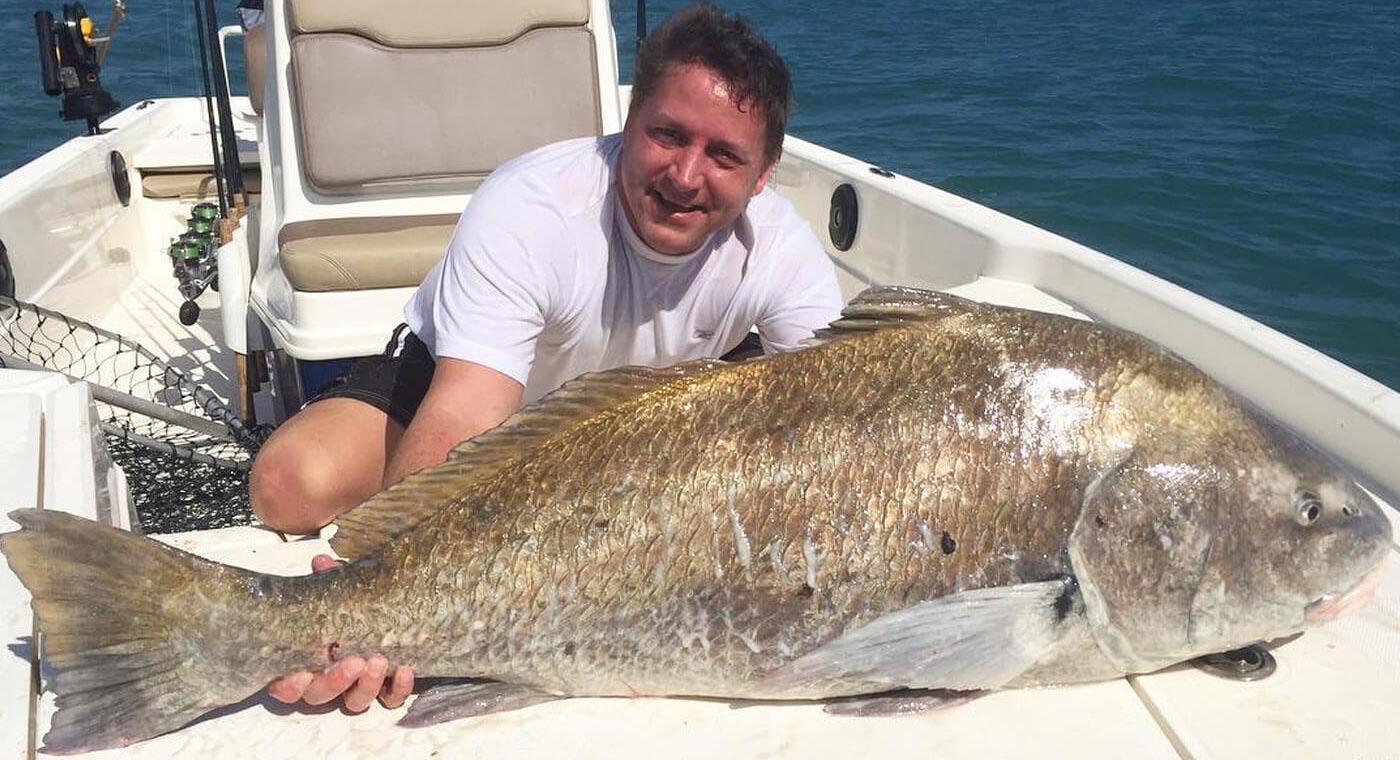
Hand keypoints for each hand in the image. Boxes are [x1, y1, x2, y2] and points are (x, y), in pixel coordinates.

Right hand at [266, 554, 415, 711]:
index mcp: (305, 663)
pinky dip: (398, 689)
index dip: (290, 685)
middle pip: (321, 696)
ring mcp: (356, 688)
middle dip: (336, 681)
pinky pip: (390, 699)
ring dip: (366, 685)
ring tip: (379, 661)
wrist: (391, 614)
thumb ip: (328, 581)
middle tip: (355, 661)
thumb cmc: (350, 608)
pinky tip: (404, 671)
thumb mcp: (338, 593)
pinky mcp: (386, 691)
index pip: (286, 687)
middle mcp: (328, 682)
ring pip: (355, 701)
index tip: (300, 674)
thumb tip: (322, 561)